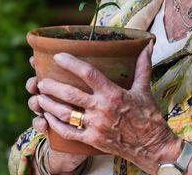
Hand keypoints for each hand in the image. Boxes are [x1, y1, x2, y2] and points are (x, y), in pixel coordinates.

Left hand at [36, 42, 183, 172]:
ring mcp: (95, 126)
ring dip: (49, 104)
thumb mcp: (144, 89)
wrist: (152, 146)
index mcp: (113, 93)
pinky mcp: (92, 140)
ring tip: (38, 97)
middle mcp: (102, 109)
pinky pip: (68, 133)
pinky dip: (54, 124)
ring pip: (65, 114)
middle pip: (70, 94)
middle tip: (41, 81)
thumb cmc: (148, 116)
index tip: (57, 56)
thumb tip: (147, 45)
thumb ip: (142, 66)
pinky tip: (47, 117)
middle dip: (52, 86)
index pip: (88, 73)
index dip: (71, 63)